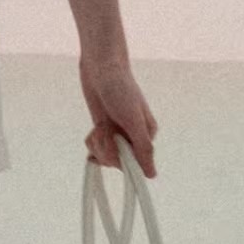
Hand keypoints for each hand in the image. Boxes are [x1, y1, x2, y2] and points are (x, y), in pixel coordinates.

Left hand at [78, 55, 158, 177]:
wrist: (101, 67)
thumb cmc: (120, 89)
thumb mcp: (133, 120)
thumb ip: (142, 147)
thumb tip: (152, 175)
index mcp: (146, 135)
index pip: (138, 164)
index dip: (123, 161)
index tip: (115, 148)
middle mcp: (133, 137)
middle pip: (119, 163)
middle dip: (108, 150)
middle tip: (105, 131)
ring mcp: (117, 133)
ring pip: (106, 157)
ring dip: (99, 145)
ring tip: (99, 128)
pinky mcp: (103, 129)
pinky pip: (96, 148)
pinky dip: (92, 142)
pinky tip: (94, 130)